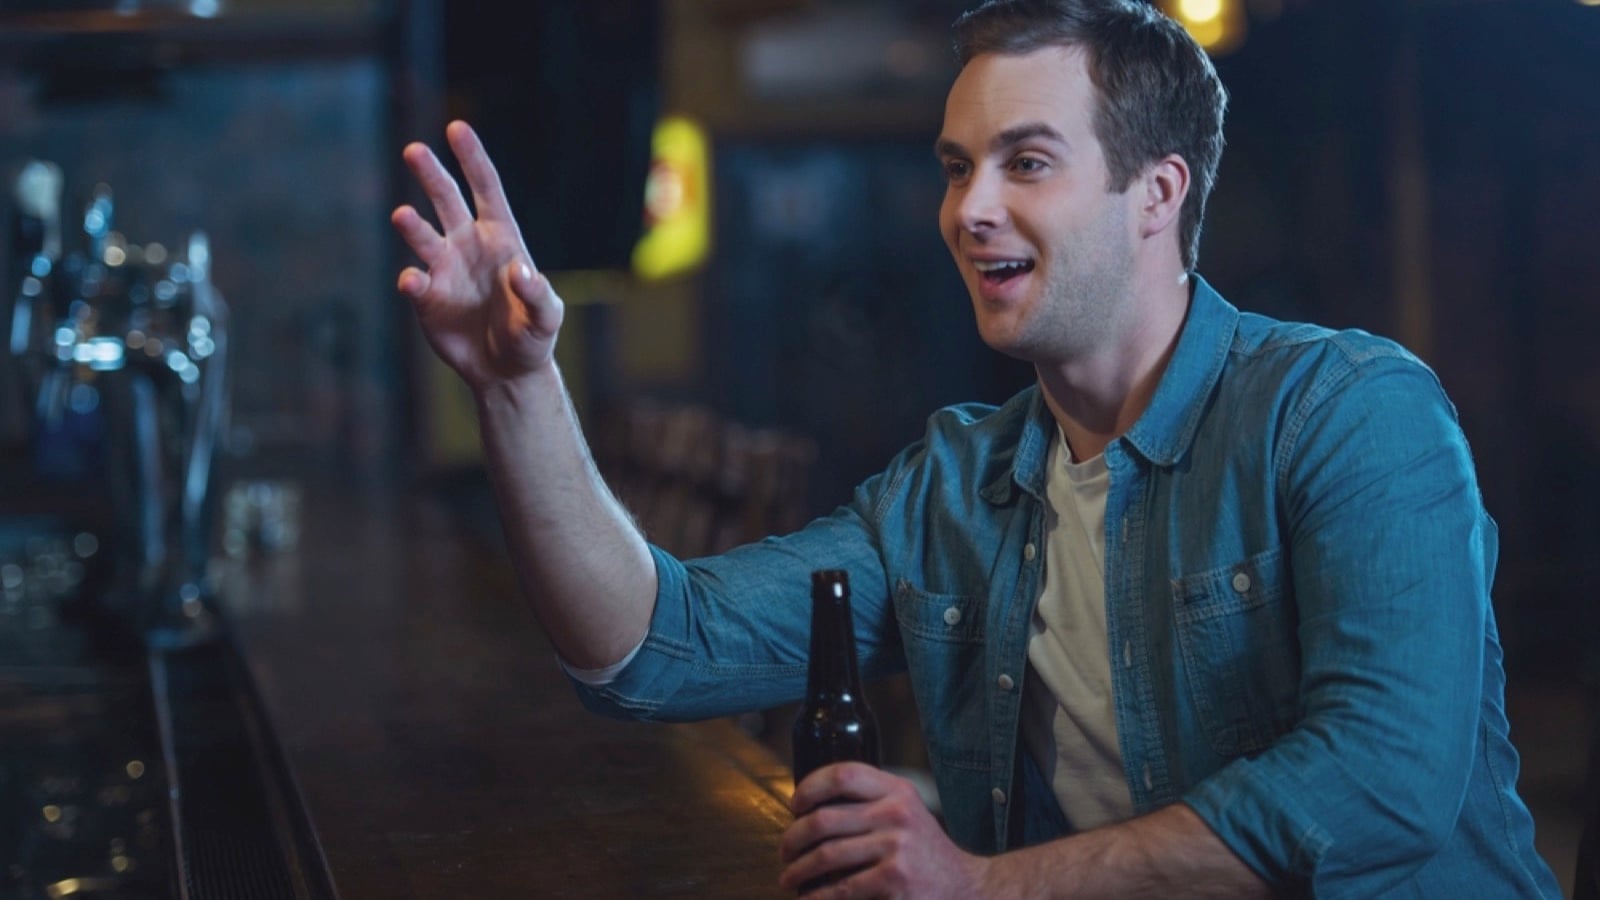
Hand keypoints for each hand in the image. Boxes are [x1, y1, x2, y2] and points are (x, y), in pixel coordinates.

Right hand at [391, 120, 563, 391]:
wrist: (505, 371)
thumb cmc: (532, 337)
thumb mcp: (546, 317)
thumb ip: (538, 294)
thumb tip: (520, 271)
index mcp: (501, 238)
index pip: (485, 189)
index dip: (472, 159)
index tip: (457, 128)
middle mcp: (468, 245)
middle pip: (447, 200)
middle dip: (432, 175)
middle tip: (414, 150)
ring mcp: (444, 269)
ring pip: (423, 236)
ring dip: (412, 226)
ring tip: (403, 215)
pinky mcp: (427, 298)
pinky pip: (414, 281)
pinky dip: (411, 280)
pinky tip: (413, 282)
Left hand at [779, 763, 988, 897]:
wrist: (966, 888)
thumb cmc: (925, 853)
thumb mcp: (907, 814)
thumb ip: (871, 804)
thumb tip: (811, 811)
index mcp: (897, 791)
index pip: (843, 774)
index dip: (809, 787)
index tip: (794, 806)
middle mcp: (897, 814)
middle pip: (824, 819)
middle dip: (793, 839)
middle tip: (785, 852)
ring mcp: (897, 848)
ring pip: (826, 856)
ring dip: (798, 871)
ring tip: (789, 878)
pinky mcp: (894, 881)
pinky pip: (841, 889)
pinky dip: (818, 897)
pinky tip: (810, 899)